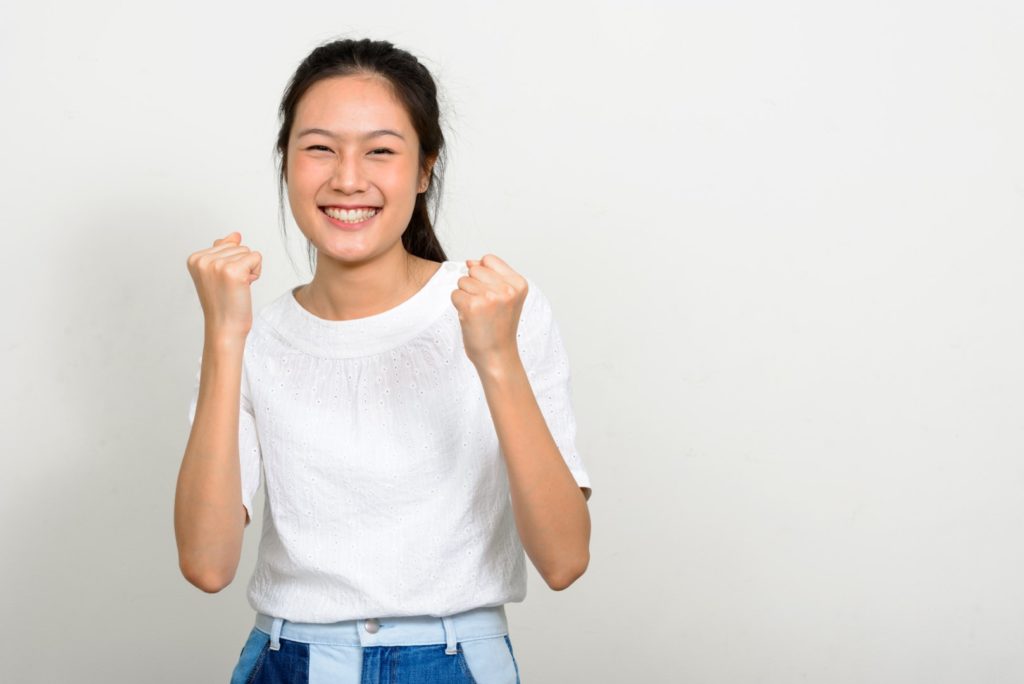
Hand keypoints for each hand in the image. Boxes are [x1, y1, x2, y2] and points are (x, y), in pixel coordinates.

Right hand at [186, 231, 261, 339]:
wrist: (225, 327)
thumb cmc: (223, 303)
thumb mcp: (218, 274)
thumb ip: (224, 252)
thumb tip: (236, 235)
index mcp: (195, 258)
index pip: (227, 245)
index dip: (232, 264)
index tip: (223, 283)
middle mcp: (203, 259)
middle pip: (238, 246)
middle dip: (241, 266)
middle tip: (231, 287)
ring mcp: (217, 264)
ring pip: (248, 252)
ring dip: (248, 270)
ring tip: (236, 288)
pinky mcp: (233, 270)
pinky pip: (257, 258)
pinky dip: (256, 273)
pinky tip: (244, 286)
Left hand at [451, 254, 527, 370]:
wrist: (497, 355)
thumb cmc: (499, 327)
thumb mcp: (505, 297)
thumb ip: (490, 274)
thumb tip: (470, 261)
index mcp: (518, 283)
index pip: (489, 259)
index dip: (483, 275)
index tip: (491, 294)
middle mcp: (507, 288)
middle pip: (474, 269)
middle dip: (474, 286)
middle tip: (485, 307)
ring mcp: (490, 296)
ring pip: (463, 281)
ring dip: (465, 296)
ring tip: (478, 313)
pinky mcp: (473, 306)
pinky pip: (455, 294)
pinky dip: (458, 306)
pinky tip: (470, 317)